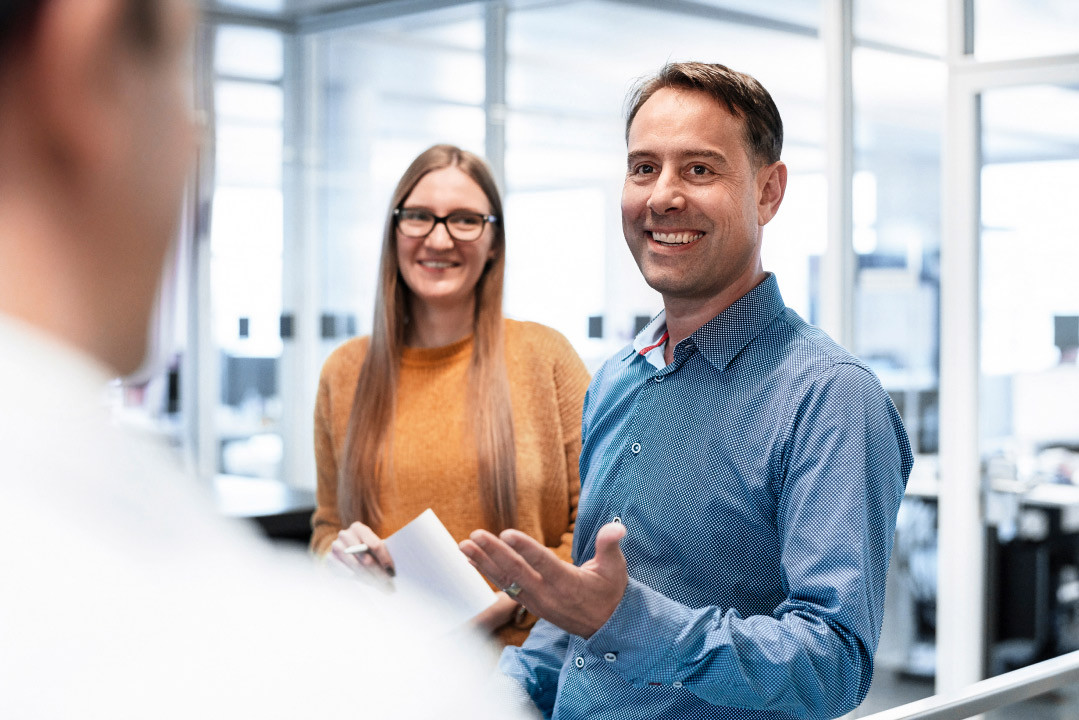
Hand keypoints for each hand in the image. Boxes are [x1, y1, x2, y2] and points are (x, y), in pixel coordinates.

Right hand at [330, 521, 394, 581]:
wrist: (341, 550)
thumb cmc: (362, 548)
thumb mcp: (371, 545)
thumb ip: (380, 552)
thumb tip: (392, 570)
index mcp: (358, 528)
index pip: (375, 545)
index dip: (385, 560)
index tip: (392, 572)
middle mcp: (345, 535)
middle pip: (366, 558)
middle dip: (379, 573)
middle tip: (388, 585)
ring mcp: (335, 547)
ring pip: (357, 567)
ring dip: (370, 579)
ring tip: (381, 587)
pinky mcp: (330, 559)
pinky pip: (344, 572)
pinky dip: (356, 579)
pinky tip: (365, 583)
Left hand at [460, 522, 627, 638]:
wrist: (606, 627)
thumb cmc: (610, 592)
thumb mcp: (615, 568)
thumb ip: (609, 546)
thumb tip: (616, 528)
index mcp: (568, 582)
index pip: (543, 563)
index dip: (524, 548)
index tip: (505, 533)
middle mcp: (548, 593)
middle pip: (517, 571)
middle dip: (493, 553)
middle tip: (475, 535)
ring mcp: (536, 601)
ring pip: (506, 580)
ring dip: (484, 562)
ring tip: (464, 546)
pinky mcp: (531, 604)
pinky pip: (505, 587)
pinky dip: (488, 573)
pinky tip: (473, 560)